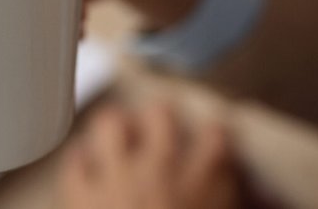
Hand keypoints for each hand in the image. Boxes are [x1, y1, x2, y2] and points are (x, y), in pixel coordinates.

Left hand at [60, 102, 243, 208]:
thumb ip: (223, 200)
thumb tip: (242, 190)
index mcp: (198, 185)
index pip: (215, 138)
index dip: (214, 135)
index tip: (211, 139)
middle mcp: (158, 172)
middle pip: (160, 117)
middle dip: (159, 119)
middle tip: (158, 130)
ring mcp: (115, 179)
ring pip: (111, 124)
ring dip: (115, 128)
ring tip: (117, 136)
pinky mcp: (80, 196)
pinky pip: (75, 160)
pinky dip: (79, 160)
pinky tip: (85, 166)